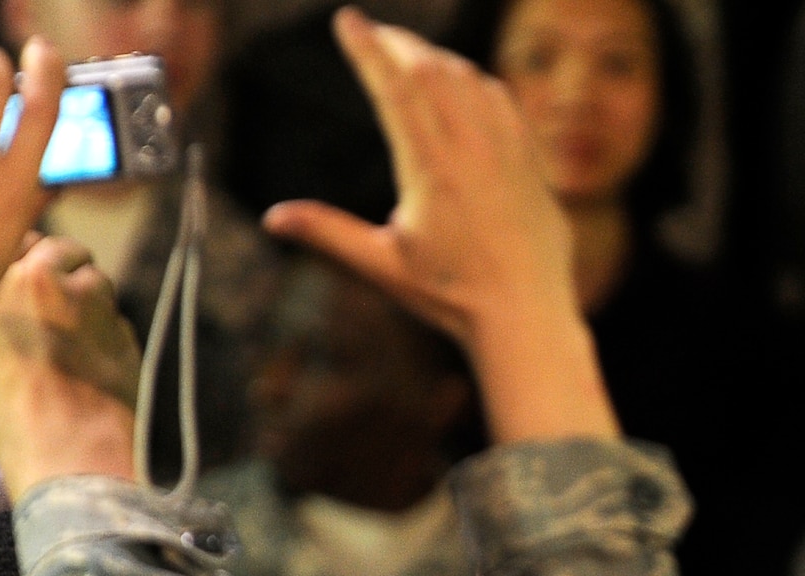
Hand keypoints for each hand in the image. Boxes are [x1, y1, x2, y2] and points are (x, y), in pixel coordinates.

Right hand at [0, 236, 137, 499]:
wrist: (68, 447)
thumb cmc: (11, 415)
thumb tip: (7, 313)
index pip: (19, 244)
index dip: (29, 257)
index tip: (31, 270)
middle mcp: (45, 281)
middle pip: (64, 251)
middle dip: (67, 266)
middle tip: (62, 291)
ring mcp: (92, 302)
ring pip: (97, 282)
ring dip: (91, 299)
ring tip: (76, 338)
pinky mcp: (125, 328)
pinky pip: (116, 320)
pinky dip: (108, 333)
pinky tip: (96, 365)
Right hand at [264, 8, 617, 443]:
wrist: (527, 317)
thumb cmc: (452, 297)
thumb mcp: (383, 266)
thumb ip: (328, 233)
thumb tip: (273, 217)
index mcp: (431, 170)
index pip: (393, 88)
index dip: (367, 48)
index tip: (347, 19)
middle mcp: (471, 151)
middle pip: (431, 70)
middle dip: (398, 43)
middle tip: (373, 33)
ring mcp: (506, 152)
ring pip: (469, 79)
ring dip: (435, 58)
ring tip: (410, 54)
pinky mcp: (530, 162)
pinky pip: (502, 100)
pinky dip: (474, 79)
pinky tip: (462, 82)